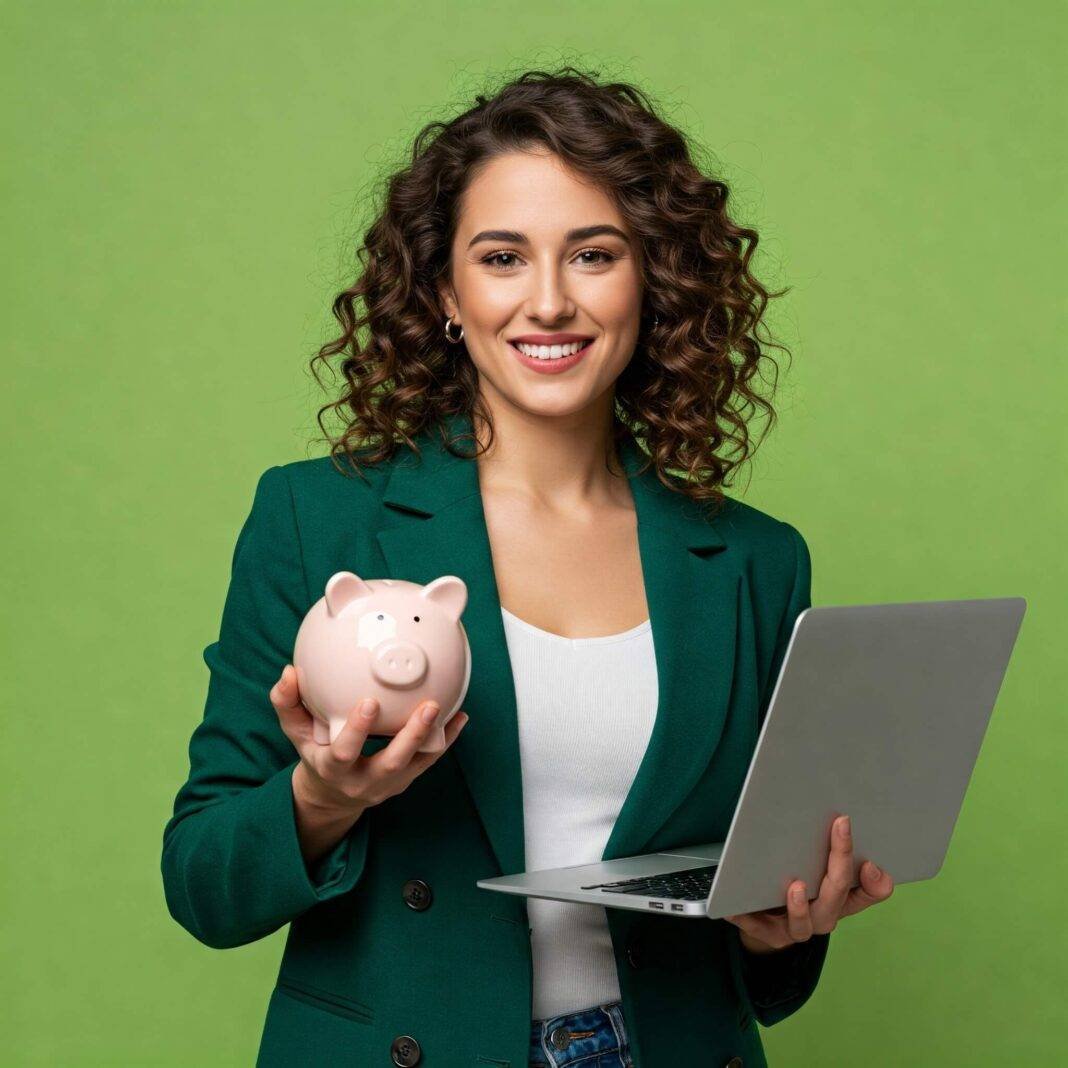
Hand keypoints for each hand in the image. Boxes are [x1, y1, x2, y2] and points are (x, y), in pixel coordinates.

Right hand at [269, 664, 468, 814]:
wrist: (332, 795)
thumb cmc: (314, 752)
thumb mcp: (295, 732)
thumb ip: (287, 703)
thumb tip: (289, 672)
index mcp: (333, 768)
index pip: (344, 753)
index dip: (357, 730)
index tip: (369, 703)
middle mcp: (362, 781)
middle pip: (390, 763)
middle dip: (410, 737)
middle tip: (427, 707)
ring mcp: (388, 784)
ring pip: (415, 764)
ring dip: (432, 736)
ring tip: (443, 708)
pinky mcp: (406, 780)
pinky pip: (429, 760)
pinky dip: (446, 739)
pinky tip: (460, 716)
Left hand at [724, 814, 894, 953]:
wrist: (767, 916)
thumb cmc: (800, 881)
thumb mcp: (821, 864)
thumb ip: (836, 849)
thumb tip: (846, 825)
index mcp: (843, 898)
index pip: (869, 891)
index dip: (876, 880)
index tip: (871, 858)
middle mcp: (824, 916)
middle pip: (836, 897)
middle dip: (840, 860)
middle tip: (840, 827)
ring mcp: (796, 928)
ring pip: (802, 924)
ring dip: (800, 907)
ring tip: (796, 887)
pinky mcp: (769, 934)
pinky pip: (757, 927)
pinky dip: (746, 916)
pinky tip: (734, 906)